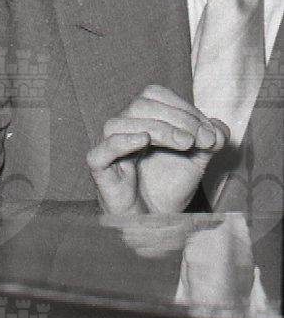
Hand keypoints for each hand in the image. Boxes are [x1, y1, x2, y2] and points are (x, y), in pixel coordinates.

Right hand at [86, 85, 228, 215]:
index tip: (208, 132)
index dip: (183, 106)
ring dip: (158, 128)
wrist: (158, 221)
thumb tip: (217, 130)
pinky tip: (144, 141)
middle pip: (140, 104)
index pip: (154, 95)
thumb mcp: (199, 159)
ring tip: (184, 144)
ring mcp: (108, 149)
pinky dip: (120, 142)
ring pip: (119, 123)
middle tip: (201, 139)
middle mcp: (122, 130)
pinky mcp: (100, 170)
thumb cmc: (170, 187)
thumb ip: (210, 141)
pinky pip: (101, 151)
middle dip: (177, 118)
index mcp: (141, 121)